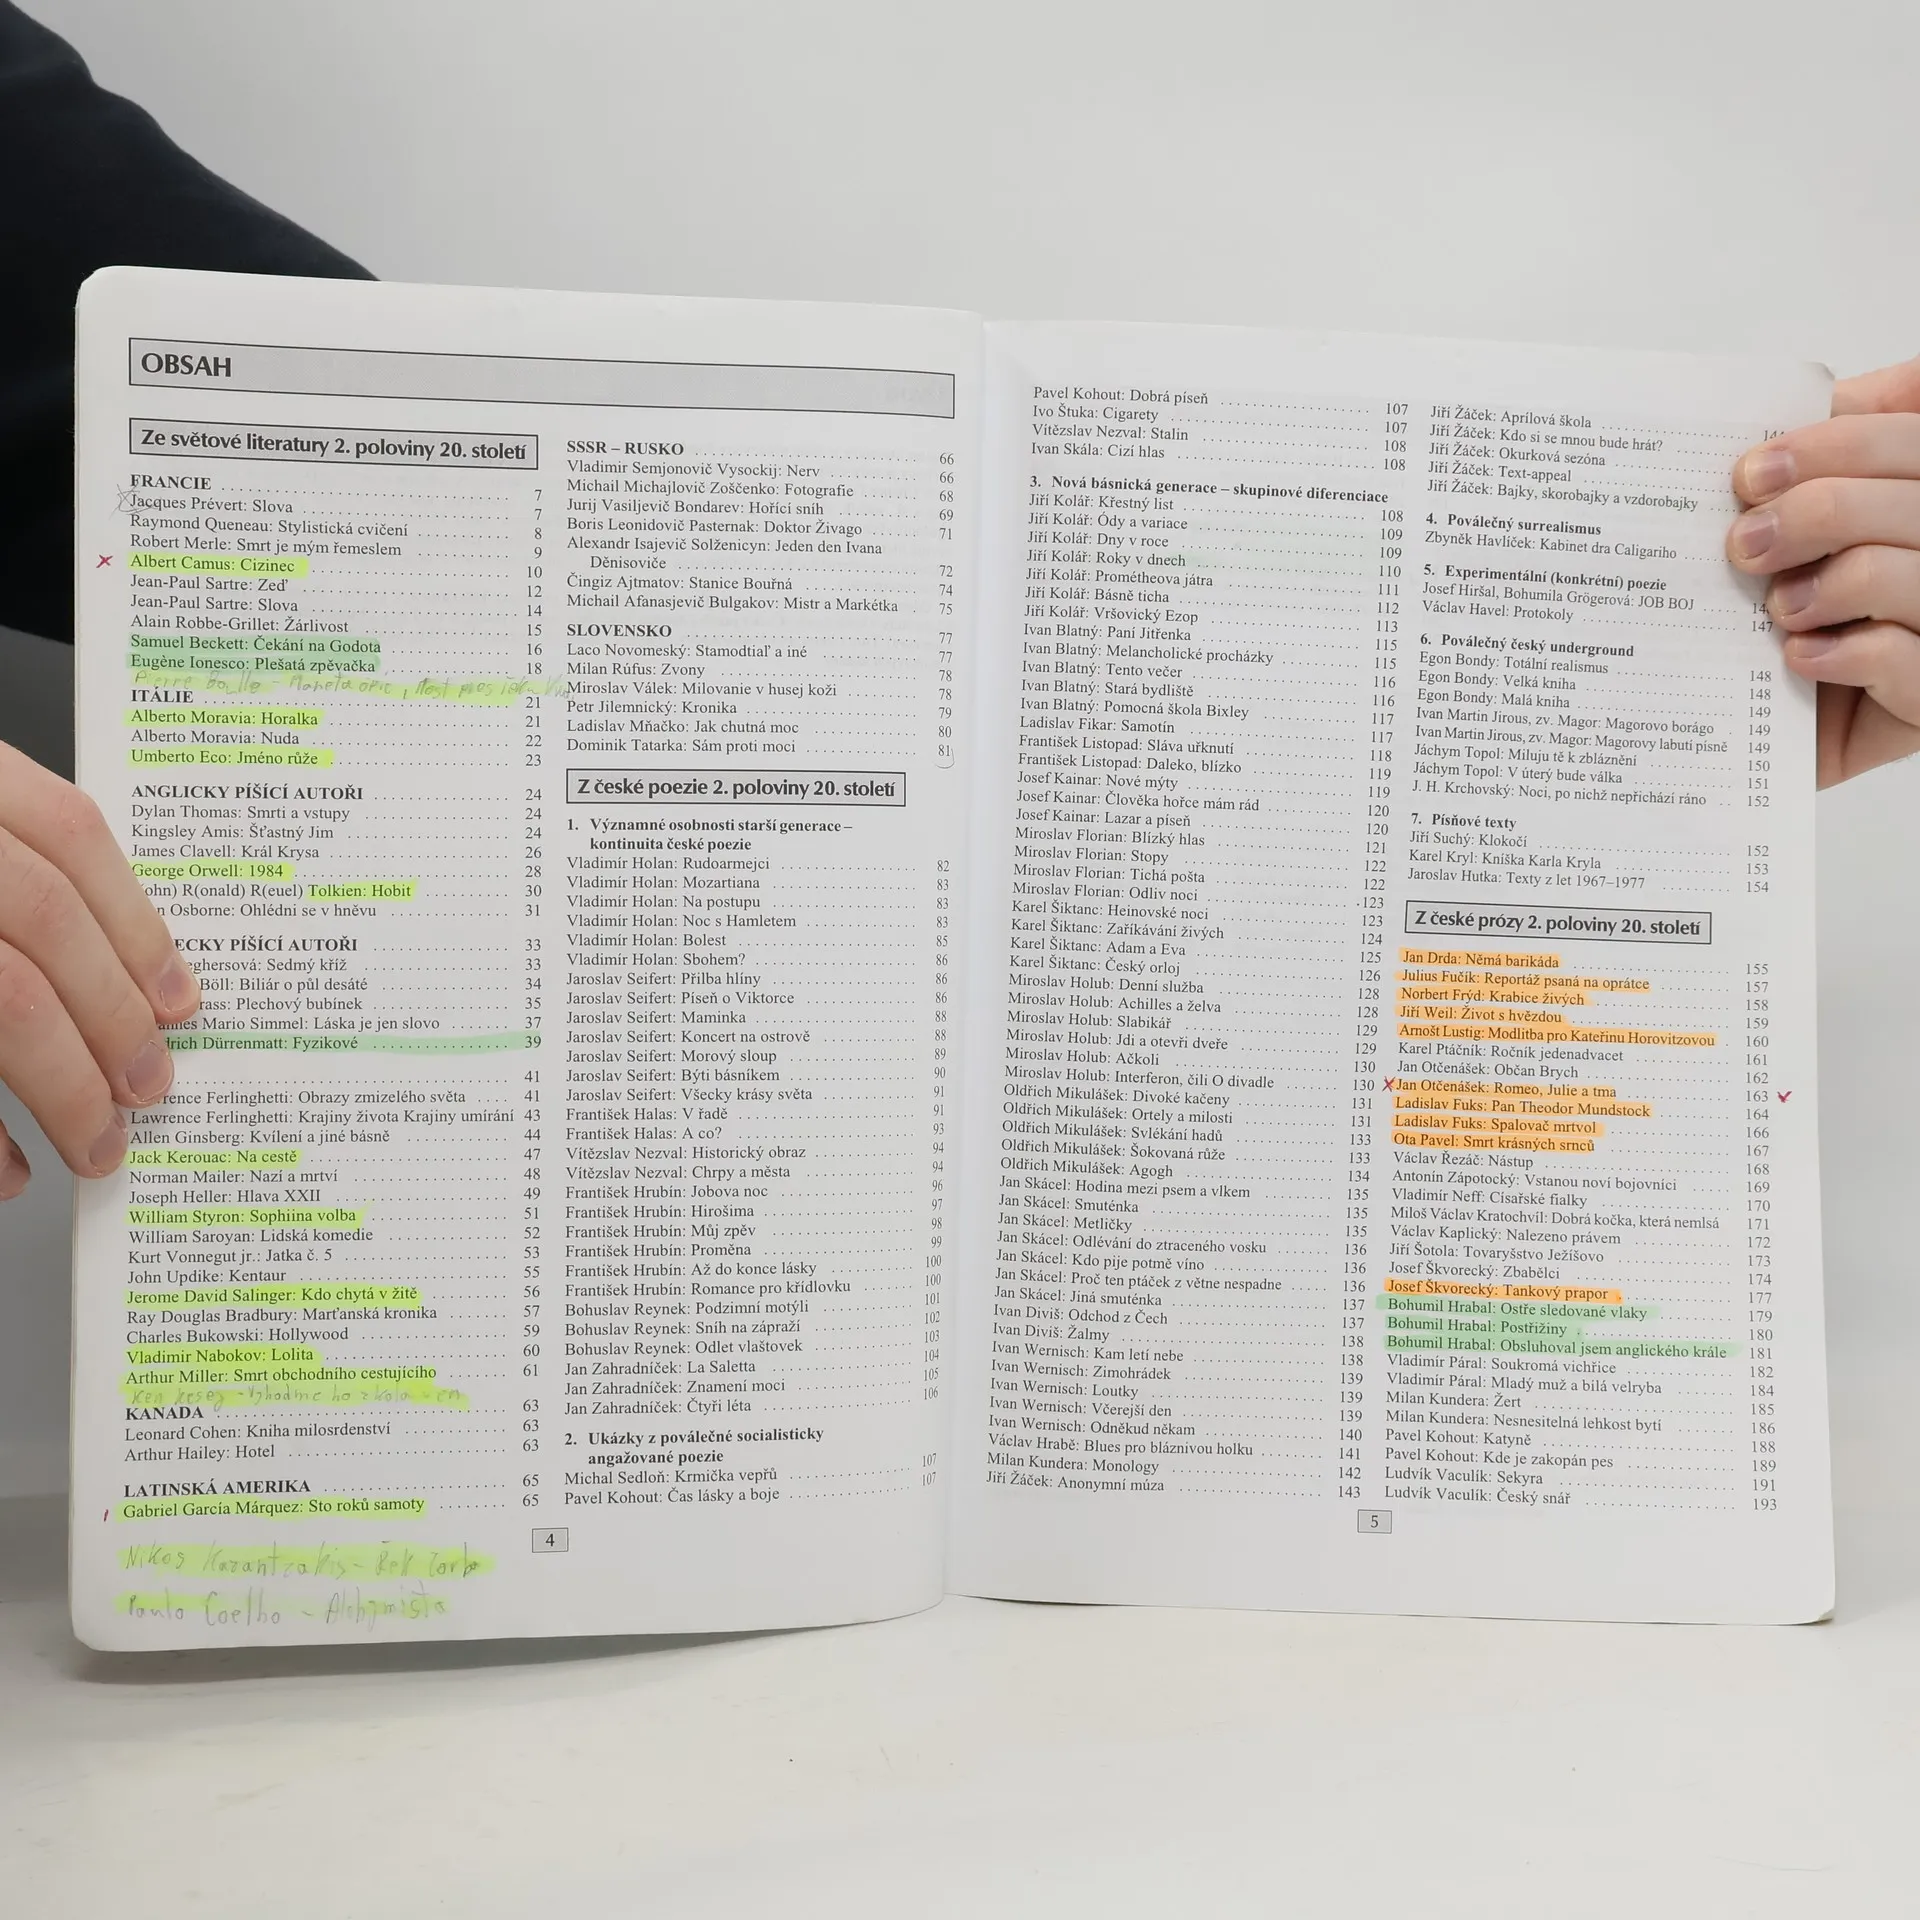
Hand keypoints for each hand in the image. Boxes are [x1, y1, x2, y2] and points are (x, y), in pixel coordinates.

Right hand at [0, 741, 197, 1199]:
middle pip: (37, 921)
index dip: (139, 925)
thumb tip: (133, 970)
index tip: (183, 1002)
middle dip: (111, 1019)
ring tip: (97, 1144)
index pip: (66, 834)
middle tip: (153, 1090)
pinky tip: (5, 1169)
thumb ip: (17, 870)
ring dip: (58, 1088)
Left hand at [1730, 357, 1919, 786]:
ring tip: (1777, 608)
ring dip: (1828, 585)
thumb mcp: (1811, 534)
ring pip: (1905, 574)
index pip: (1911, 433)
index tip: (1754, 470)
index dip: (1841, 441)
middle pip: (1913, 498)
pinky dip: (1842, 653)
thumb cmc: (1807, 620)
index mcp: (1919, 493)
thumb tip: (1809, 407)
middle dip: (1819, 509)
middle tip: (1744, 543)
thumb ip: (1828, 463)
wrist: (1780, 738)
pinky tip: (1799, 657)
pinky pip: (1902, 659)